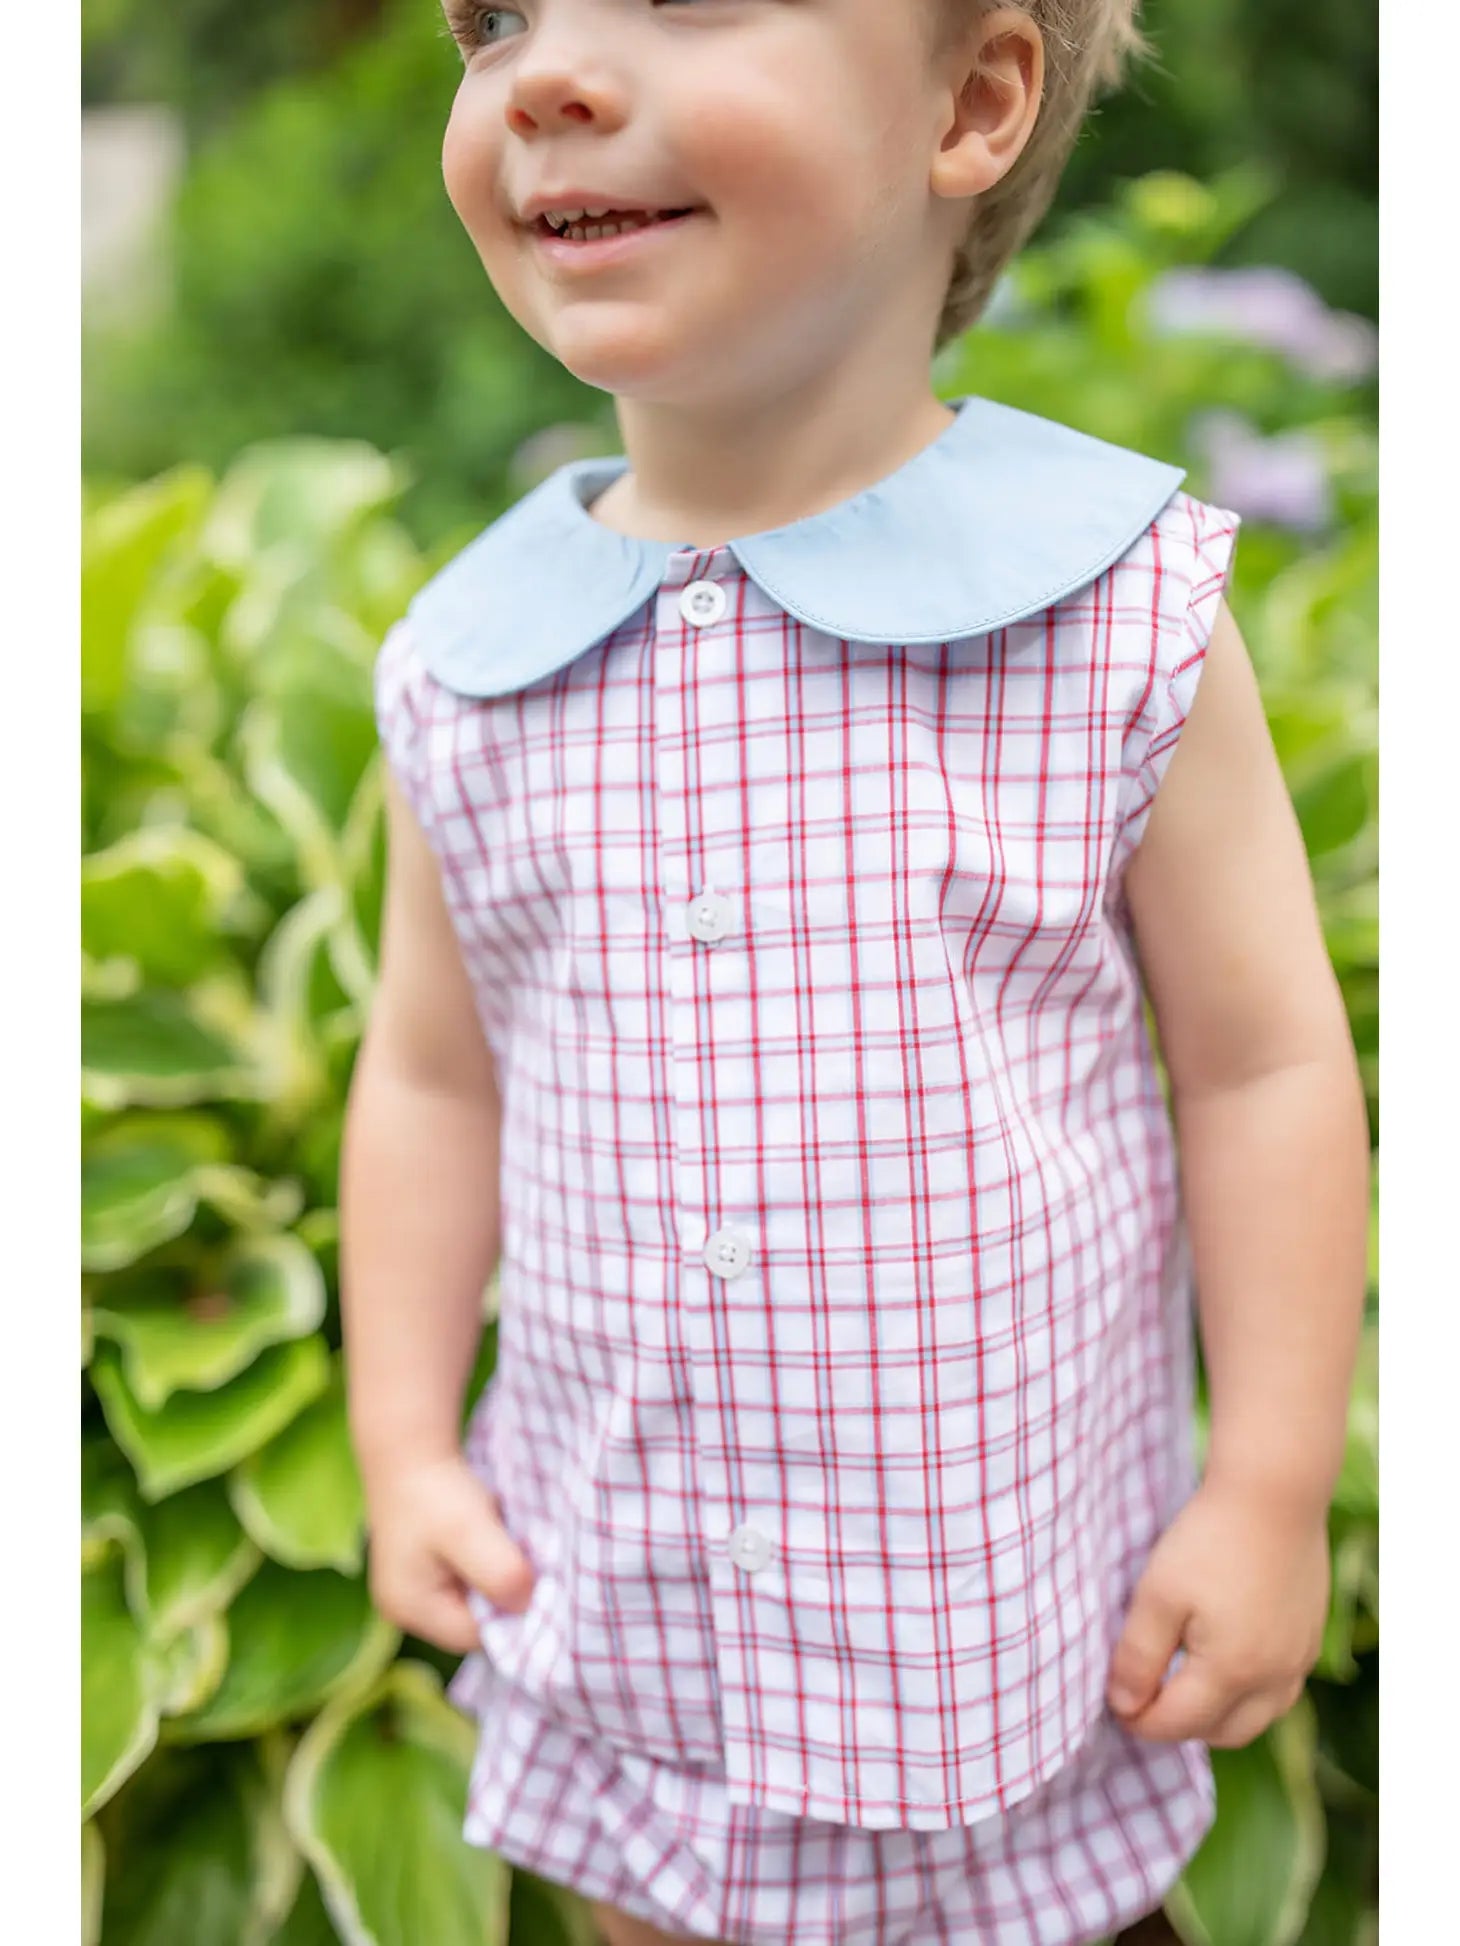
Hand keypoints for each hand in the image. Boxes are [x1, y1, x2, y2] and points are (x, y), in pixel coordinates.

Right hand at [362, 1451, 536, 1654]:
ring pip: (473, 1599)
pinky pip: (465, 1581)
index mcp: (410, 1608)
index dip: (509, 1611)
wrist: (410, 1448)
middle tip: (518, 1551)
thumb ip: (501, 1574)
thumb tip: (527, 1605)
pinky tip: (488, 1534)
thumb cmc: (436, 1491)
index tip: (532, 1575)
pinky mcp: (423, 1570)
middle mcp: (404, 1609)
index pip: (475, 1636)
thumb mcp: (472, 1531)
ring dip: (495, 1573)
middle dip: (501, 1591)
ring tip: (499, 1537)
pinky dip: (485, 1561)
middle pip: (473, 1621)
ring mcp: (412, 1590)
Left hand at [1104, 1475, 1329, 1747]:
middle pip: (1221, 1734)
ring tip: (1181, 1684)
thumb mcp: (1157, 1595)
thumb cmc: (1209, 1540)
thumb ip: (1137, 1657)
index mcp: (1231, 1672)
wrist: (1275, 1493)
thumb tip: (1124, 1706)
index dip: (1138, 1720)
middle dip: (1179, 1726)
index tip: (1112, 1703)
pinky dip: (1248, 1694)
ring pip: (1257, 1719)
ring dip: (1217, 1716)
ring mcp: (1299, 1660)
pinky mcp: (1310, 1639)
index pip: (1177, 1724)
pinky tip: (1224, 1662)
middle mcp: (1274, 1678)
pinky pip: (1279, 1692)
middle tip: (1145, 1697)